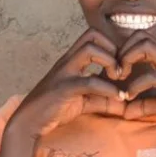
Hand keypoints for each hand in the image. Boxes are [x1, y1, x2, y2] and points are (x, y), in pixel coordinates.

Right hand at [7, 29, 128, 139]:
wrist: (29, 122)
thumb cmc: (55, 109)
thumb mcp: (84, 101)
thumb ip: (104, 99)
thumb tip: (126, 103)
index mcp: (72, 59)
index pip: (93, 35)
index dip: (112, 46)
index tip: (121, 66)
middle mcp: (68, 60)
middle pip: (92, 34)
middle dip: (113, 48)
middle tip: (121, 70)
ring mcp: (64, 72)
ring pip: (90, 49)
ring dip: (110, 62)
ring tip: (119, 79)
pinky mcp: (64, 88)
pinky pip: (90, 81)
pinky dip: (109, 89)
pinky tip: (119, 98)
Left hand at [117, 33, 155, 127]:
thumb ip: (145, 105)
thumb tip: (125, 112)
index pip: (140, 39)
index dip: (124, 51)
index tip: (118, 72)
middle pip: (140, 34)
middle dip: (123, 50)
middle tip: (117, 72)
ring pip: (144, 45)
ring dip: (127, 59)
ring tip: (121, 79)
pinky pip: (151, 76)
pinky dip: (135, 86)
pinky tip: (130, 97)